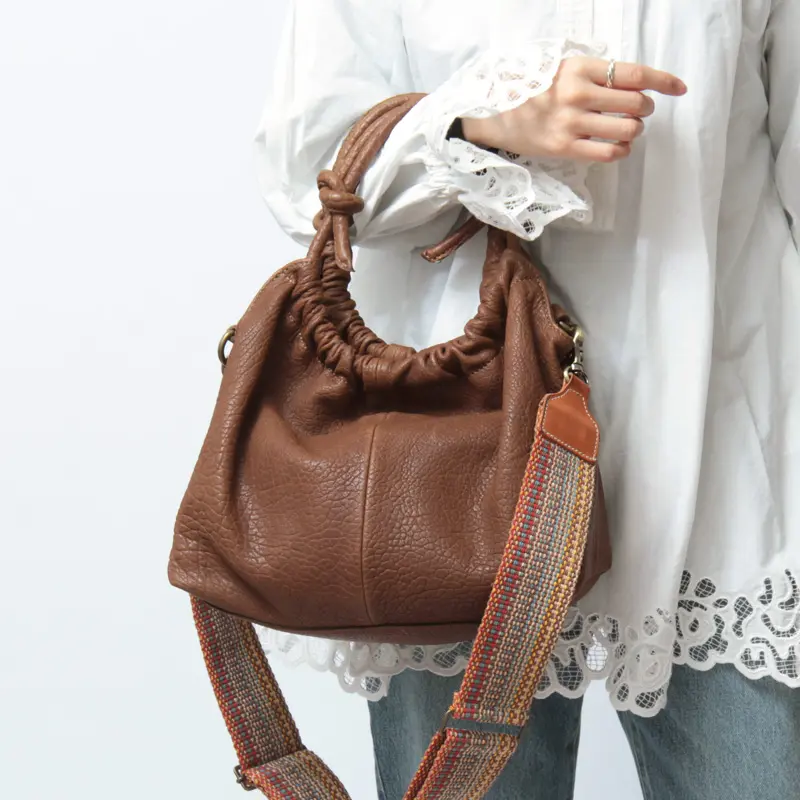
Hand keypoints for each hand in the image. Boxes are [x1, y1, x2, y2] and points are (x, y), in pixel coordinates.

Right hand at [462, 58, 686, 162]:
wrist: (491, 114)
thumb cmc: (527, 89)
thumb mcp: (557, 66)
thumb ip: (591, 70)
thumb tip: (630, 80)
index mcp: (578, 68)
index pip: (634, 74)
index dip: (663, 81)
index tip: (679, 88)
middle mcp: (577, 94)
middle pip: (636, 103)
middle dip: (644, 108)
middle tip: (637, 110)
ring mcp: (570, 123)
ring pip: (626, 129)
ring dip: (633, 130)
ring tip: (624, 128)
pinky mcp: (563, 148)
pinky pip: (608, 153)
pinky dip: (621, 151)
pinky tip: (617, 147)